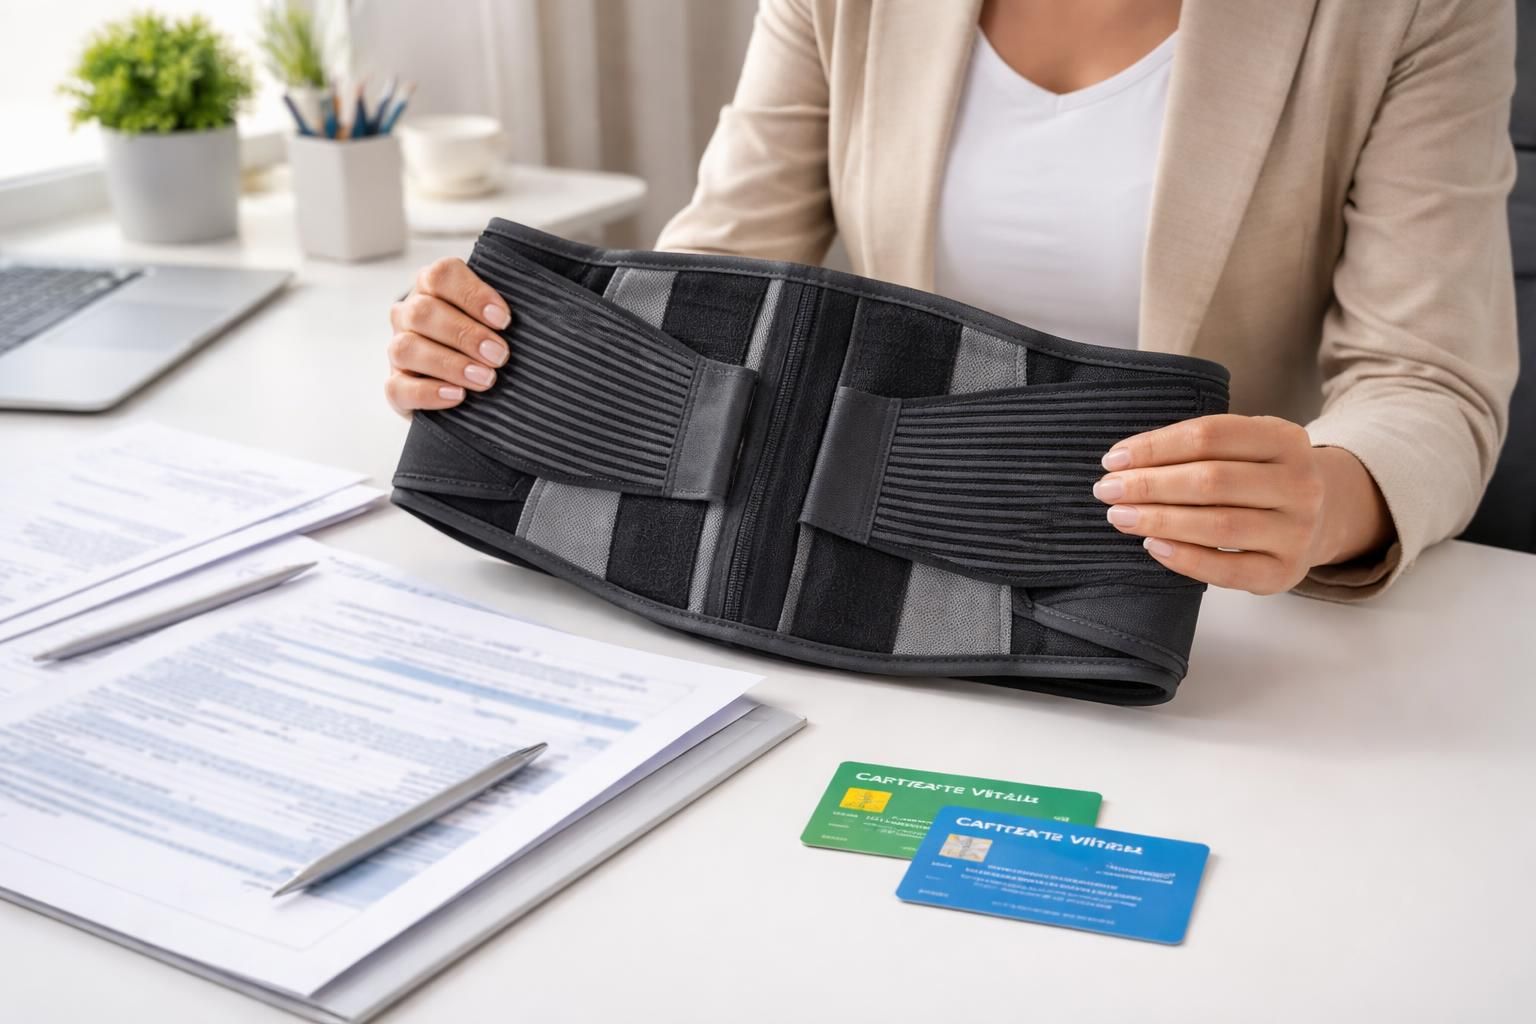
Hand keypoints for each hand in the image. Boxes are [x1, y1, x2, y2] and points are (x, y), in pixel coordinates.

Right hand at [386, 258, 511, 416]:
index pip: (441, 275)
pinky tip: (457, 396)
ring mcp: (398, 350)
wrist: (465, 389)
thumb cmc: (485, 344)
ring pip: (407, 348)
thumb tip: (538, 316)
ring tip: (485, 379)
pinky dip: (429, 393)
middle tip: (500, 355)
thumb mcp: (494, 322)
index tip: (504, 319)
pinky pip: (398, 388)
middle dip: (465, 334)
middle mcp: (409, 314)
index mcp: (432, 288)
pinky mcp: (395, 385)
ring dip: (449, 364)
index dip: (472, 295)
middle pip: (424, 311)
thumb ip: (502, 314)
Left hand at [1092, 414, 1391, 593]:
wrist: (1320, 517)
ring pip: (1217, 526)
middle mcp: (1300, 484)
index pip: (1210, 436)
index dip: (1156, 446)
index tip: (1114, 458)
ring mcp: (1297, 531)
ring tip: (1119, 516)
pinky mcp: (1284, 572)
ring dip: (1159, 521)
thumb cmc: (1260, 477)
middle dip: (1149, 485)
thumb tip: (1123, 464)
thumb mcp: (1245, 447)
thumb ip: (1197, 449)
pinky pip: (1227, 569)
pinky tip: (1152, 546)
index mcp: (1286, 438)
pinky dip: (1184, 558)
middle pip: (1211, 481)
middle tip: (1106, 489)